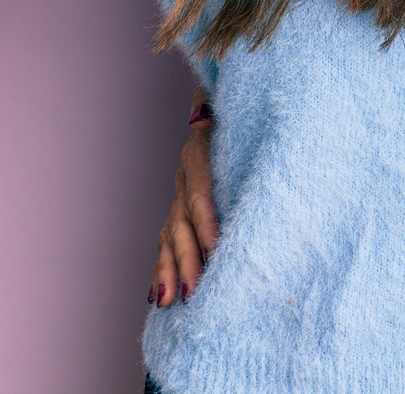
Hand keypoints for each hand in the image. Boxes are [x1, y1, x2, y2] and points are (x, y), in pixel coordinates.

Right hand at [149, 93, 218, 308]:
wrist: (226, 104)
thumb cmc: (245, 111)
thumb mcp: (237, 114)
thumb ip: (224, 118)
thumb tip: (206, 119)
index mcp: (199, 153)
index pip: (200, 195)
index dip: (206, 223)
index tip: (214, 250)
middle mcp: (185, 176)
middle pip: (182, 223)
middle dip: (187, 259)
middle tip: (194, 291)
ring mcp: (179, 194)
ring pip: (171, 237)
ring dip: (170, 270)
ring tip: (170, 301)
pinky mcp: (180, 210)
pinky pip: (167, 242)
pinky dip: (162, 269)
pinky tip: (159, 296)